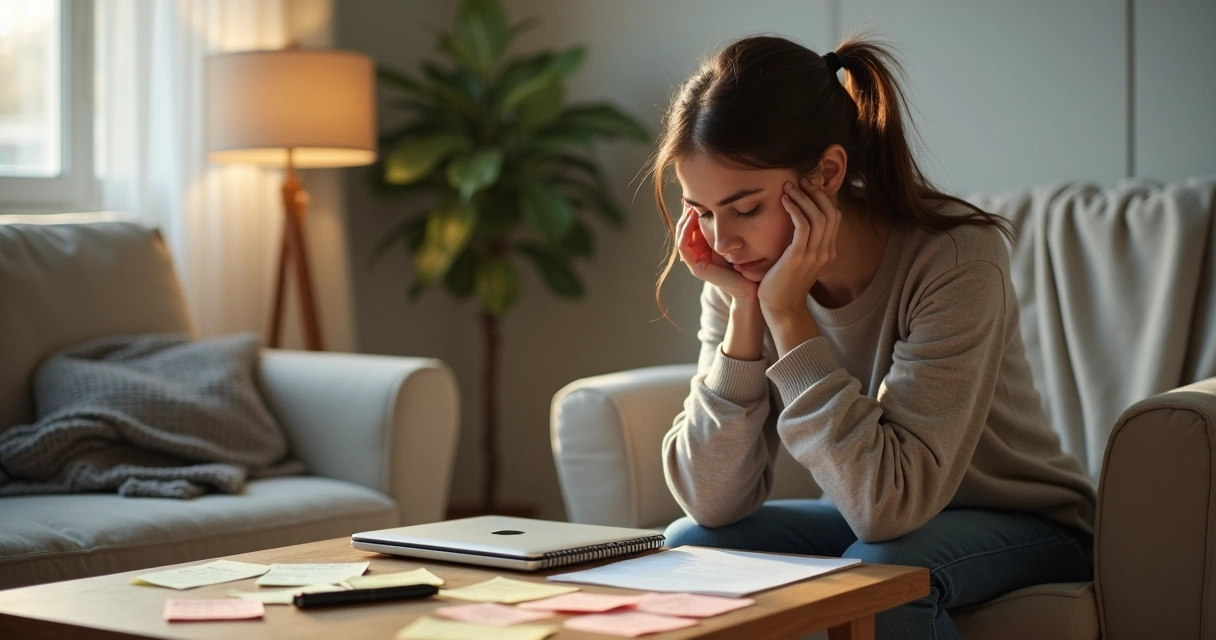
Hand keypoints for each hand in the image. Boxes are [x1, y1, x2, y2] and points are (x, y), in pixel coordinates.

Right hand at [675, 198, 757, 300]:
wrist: (752, 286)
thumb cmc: (749, 262)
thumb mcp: (737, 237)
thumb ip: (728, 225)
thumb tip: (726, 201)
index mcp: (705, 247)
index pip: (693, 225)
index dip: (693, 210)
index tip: (697, 193)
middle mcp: (698, 254)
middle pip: (685, 228)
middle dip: (686, 212)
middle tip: (689, 196)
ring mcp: (695, 262)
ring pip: (681, 235)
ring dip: (684, 219)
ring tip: (690, 204)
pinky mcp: (697, 268)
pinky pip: (684, 246)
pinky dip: (686, 230)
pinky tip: (693, 216)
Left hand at [758, 176, 840, 321]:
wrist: (781, 309)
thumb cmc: (783, 284)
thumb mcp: (797, 261)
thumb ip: (802, 244)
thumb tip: (794, 224)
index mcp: (828, 251)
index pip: (834, 216)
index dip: (822, 198)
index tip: (806, 186)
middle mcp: (826, 251)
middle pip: (830, 212)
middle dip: (816, 192)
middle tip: (800, 181)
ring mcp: (815, 255)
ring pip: (819, 216)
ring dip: (804, 197)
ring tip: (789, 187)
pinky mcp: (799, 257)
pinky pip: (803, 226)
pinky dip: (795, 210)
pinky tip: (784, 202)